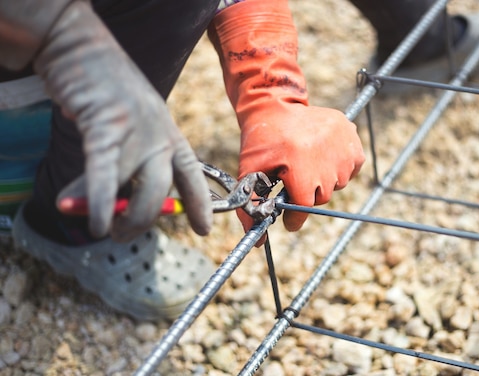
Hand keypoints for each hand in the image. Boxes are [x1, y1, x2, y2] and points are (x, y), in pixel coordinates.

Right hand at [31, 2, 212, 240]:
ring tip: (102, 230)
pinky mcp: (105, 126)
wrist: (81, 47)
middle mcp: (160, 135)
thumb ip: (126, 161)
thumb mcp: (129, 126)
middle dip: (142, 220)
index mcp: (169, 134)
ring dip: (117, 216)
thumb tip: (114, 204)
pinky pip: (104, 175)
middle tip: (123, 234)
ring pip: (137, 188)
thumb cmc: (106, 91)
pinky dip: (99, 202)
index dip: (199, 205)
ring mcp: (136, 130)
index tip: (204, 230)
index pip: (192, 175)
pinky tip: (95, 222)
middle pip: (161, 191)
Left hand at [208, 0, 363, 237]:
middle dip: (306, 193)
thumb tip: (257, 242)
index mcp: (300, 165)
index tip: (289, 219)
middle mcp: (326, 156)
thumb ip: (250, 207)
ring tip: (306, 160)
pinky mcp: (352, 137)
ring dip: (323, 179)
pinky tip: (322, 154)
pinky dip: (339, 166)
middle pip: (321, 196)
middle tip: (292, 176)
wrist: (276, 104)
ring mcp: (343, 146)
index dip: (295, 216)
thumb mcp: (249, 171)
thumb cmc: (261, 140)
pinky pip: (351, 168)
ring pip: (337, 183)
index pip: (305, 206)